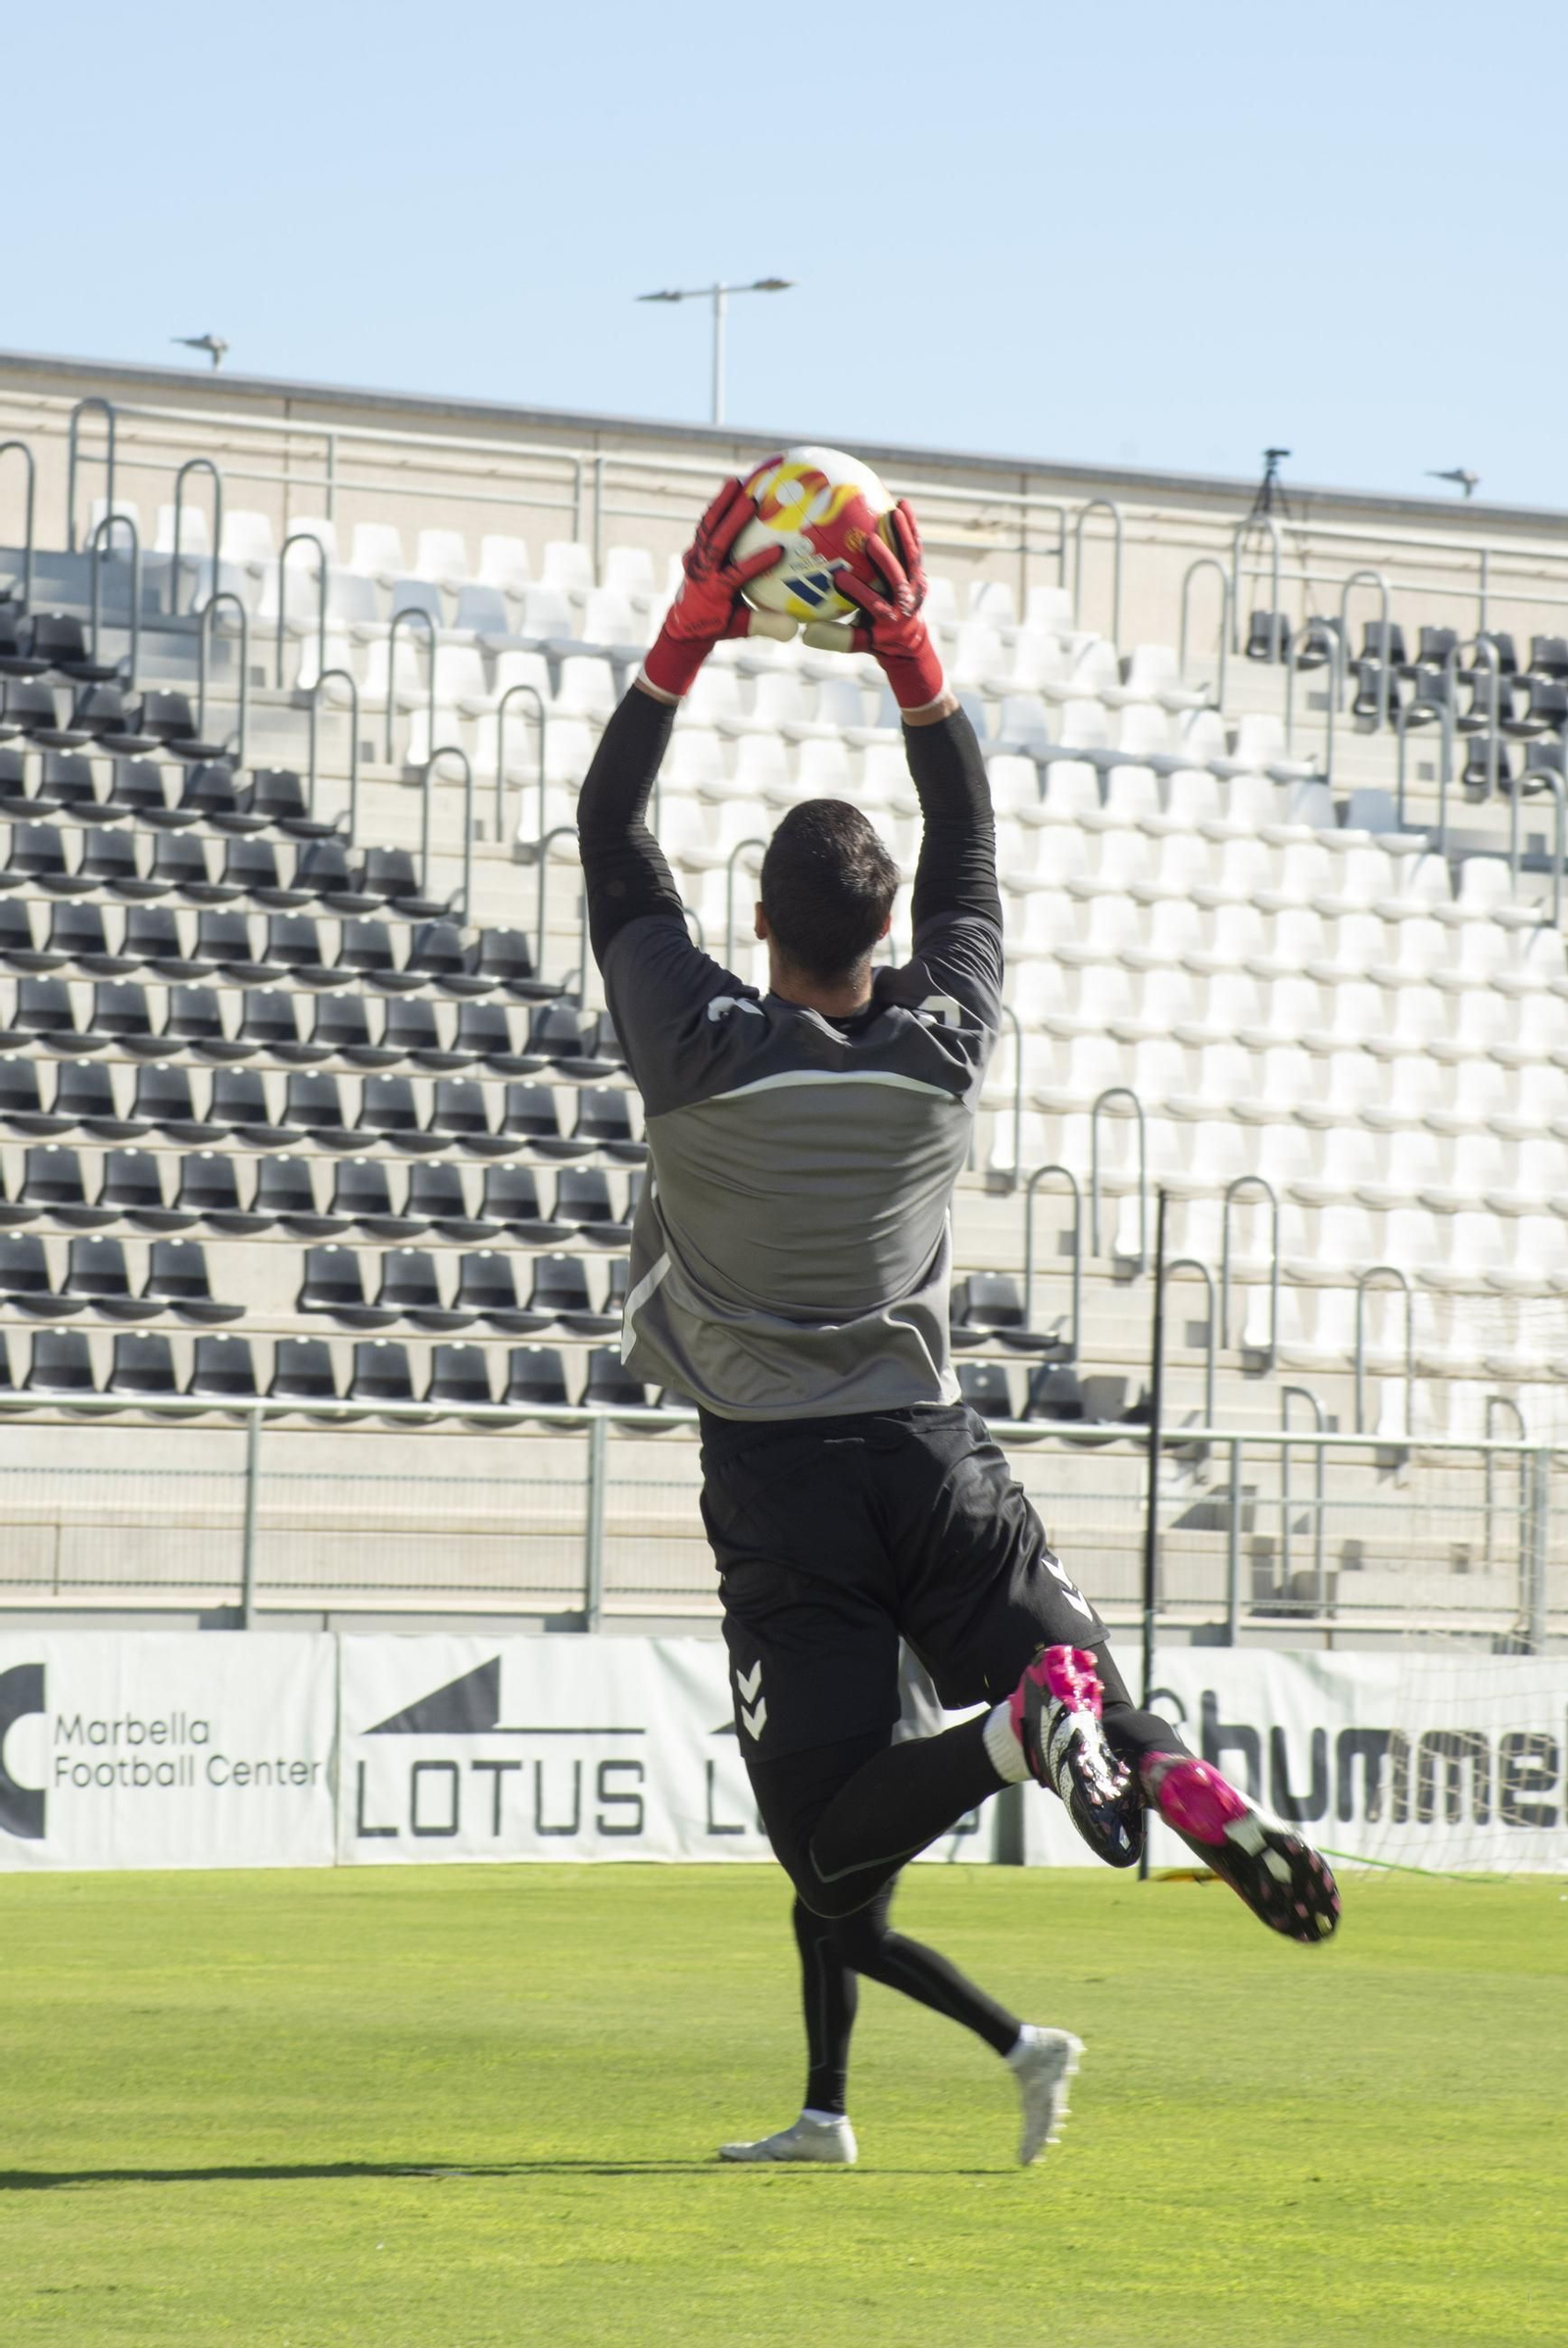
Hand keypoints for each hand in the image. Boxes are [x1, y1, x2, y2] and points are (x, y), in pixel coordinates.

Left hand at [641, 478, 787, 697]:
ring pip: (707, 527)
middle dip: (734, 521)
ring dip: (721, 503)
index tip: (779, 550)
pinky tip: (731, 488)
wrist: (685, 624)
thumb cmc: (720, 627)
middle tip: (752, 500)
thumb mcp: (742, 630)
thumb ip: (766, 625)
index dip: (756, 562)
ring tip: (735, 481)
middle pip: (717, 542)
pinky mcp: (694, 549)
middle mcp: (703, 572)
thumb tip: (795, 627)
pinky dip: (717, 506)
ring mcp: (695, 558)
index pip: (737, 575)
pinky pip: (706, 525)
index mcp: (716, 593)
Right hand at [829, 500, 945, 710]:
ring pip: (911, 558)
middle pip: (897, 578)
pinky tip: (903, 504)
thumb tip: (805, 633)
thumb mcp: (856, 642)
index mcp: (889, 619)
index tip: (838, 578)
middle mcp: (905, 601)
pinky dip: (911, 526)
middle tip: (869, 540)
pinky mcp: (918, 571)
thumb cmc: (875, 638)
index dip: (858, 592)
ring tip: (893, 512)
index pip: (874, 605)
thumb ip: (834, 638)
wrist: (908, 638)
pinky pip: (915, 546)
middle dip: (885, 559)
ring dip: (903, 535)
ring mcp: (915, 585)